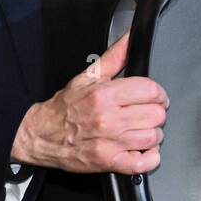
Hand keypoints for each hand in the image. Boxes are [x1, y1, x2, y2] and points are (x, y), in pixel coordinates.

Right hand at [10, 31, 167, 174]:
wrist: (41, 134)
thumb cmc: (65, 107)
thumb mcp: (89, 76)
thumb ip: (115, 55)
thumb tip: (131, 37)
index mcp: (105, 94)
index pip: (151, 91)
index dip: (159, 93)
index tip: (155, 97)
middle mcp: (108, 118)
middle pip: (156, 115)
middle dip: (156, 113)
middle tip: (146, 113)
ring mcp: (109, 142)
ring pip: (153, 137)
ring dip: (153, 134)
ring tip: (142, 130)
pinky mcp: (108, 162)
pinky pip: (143, 164)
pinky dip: (150, 158)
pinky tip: (144, 150)